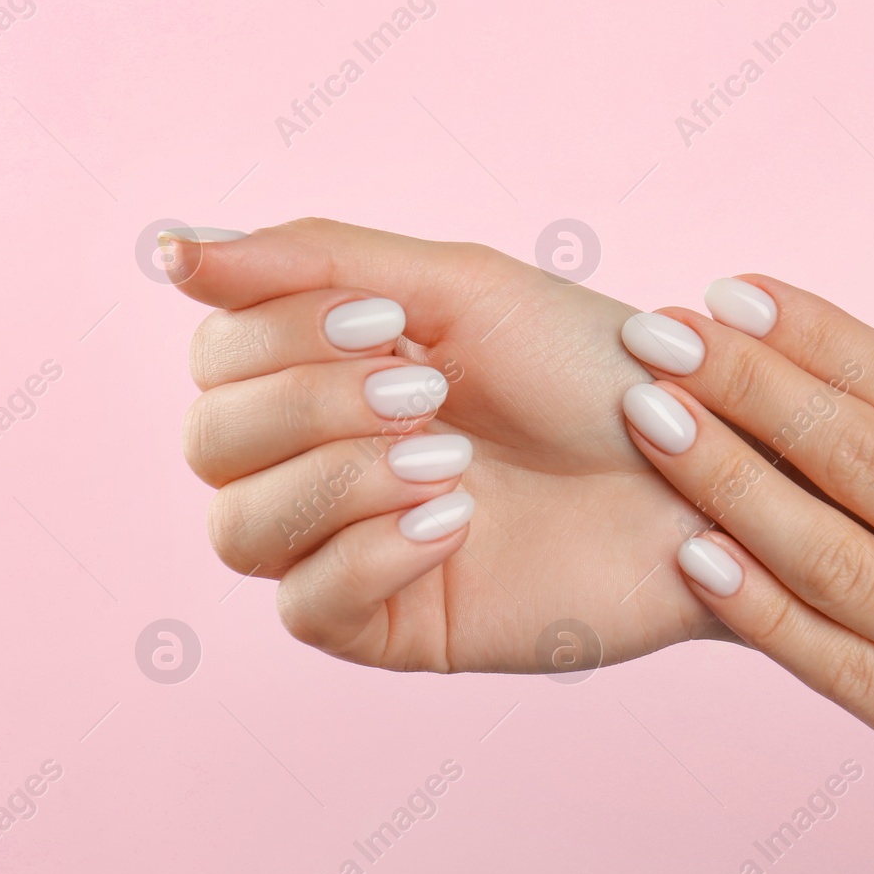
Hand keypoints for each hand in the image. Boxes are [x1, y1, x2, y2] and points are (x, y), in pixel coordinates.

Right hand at [169, 218, 729, 671]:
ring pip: (238, 529)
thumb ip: (316, 260)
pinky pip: (308, 607)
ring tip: (449, 456)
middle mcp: (328, 460)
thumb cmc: (598, 372)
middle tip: (427, 391)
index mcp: (334, 372)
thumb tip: (169, 248)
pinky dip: (368, 552)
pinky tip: (456, 519)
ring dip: (335, 475)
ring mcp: (357, 548)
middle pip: (209, 440)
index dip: (280, 336)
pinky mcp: (398, 625)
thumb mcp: (463, 286)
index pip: (217, 357)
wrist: (703, 467)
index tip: (395, 326)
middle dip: (309, 404)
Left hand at [612, 277, 873, 873]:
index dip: (821, 338)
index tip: (743, 293)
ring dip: (727, 481)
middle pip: (859, 461)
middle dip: (748, 385)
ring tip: (651, 415)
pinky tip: (695, 554)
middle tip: (661, 329)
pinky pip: (846, 676)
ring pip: (831, 559)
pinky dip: (764, 614)